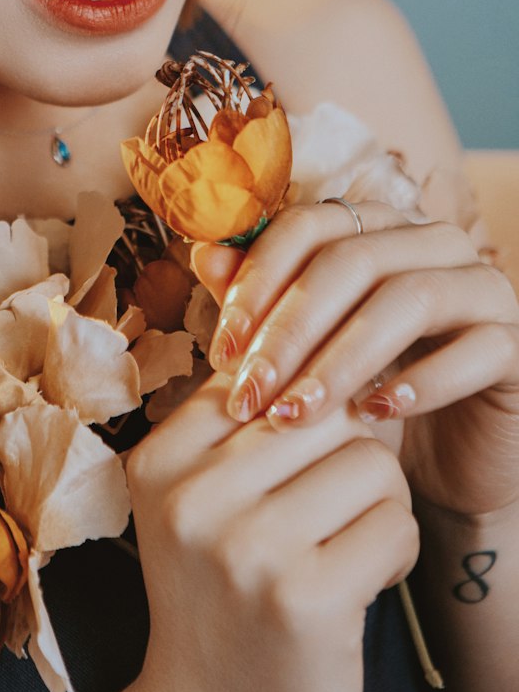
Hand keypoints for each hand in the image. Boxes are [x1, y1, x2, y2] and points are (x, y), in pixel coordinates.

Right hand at [125, 374, 417, 691]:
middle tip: (330, 512)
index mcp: (156, 460)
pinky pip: (395, 524)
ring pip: (370, 463)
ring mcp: (244, 548)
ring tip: (347, 546)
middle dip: (350, 456)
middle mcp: (189, 497)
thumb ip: (244, 425)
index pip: (263, 375)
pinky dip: (395, 551)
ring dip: (380, 505)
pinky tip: (362, 582)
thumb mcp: (199, 500)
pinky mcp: (305, 597)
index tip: (295, 468)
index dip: (304, 412)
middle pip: (325, 412)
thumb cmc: (218, 596)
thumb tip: (334, 343)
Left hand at [192, 201, 518, 518]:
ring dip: (341, 359)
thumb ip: (260, 302)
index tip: (221, 346)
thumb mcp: (304, 353)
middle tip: (248, 392)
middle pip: (352, 260)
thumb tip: (204, 254)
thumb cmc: (362, 397)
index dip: (258, 279)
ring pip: (408, 300)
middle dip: (289, 329)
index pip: (309, 224)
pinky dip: (419, 382)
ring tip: (296, 413)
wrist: (444, 467)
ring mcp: (483, 287)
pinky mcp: (517, 343)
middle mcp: (432, 242)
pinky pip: (474, 348)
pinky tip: (374, 414)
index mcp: (375, 227)